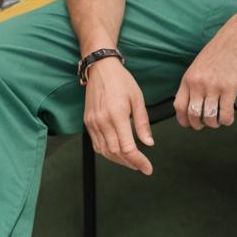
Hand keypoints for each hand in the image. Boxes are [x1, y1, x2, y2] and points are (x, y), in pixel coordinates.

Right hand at [83, 57, 153, 174]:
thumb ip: (142, 123)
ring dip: (118, 160)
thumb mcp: (137, 99)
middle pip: (115, 153)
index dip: (138, 161)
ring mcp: (93, 123)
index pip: (127, 148)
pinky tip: (117, 153)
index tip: (148, 168)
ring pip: (104, 152)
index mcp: (117, 115)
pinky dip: (107, 152)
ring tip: (131, 161)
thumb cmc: (121, 81)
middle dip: (130, 163)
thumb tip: (148, 143)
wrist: (100, 68)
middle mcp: (102, 121)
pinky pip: (96, 144)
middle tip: (142, 166)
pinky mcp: (87, 122)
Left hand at [175, 12, 236, 130]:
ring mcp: (213, 86)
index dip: (184, 120)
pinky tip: (228, 117)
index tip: (190, 124)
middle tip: (206, 124)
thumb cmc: (219, 52)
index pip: (179, 106)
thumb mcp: (198, 67)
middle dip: (199, 125)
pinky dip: (227, 120)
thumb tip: (191, 103)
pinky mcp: (229, 88)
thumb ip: (193, 83)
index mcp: (188, 79)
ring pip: (209, 117)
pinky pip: (225, 113)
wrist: (235, 39)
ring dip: (214, 123)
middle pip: (193, 115)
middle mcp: (198, 84)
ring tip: (219, 120)